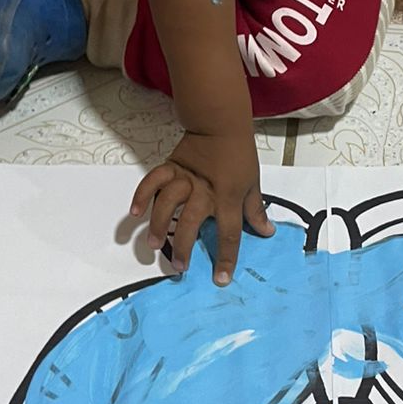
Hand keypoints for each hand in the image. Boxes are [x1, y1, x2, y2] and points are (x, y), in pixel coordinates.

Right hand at [130, 128, 273, 284]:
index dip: (226, 258)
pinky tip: (135, 212)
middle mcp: (205, 191)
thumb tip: (267, 232)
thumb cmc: (239, 155)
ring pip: (168, 203)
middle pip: (192, 222)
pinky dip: (142, 195)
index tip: (220, 279)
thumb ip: (256, 210)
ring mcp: (185, 179)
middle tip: (179, 266)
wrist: (221, 123)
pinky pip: (153, 181)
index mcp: (228, 197)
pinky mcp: (170, 167)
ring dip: (158, 224)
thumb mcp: (253, 183)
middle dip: (183, 246)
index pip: (230, 233)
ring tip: (153, 244)